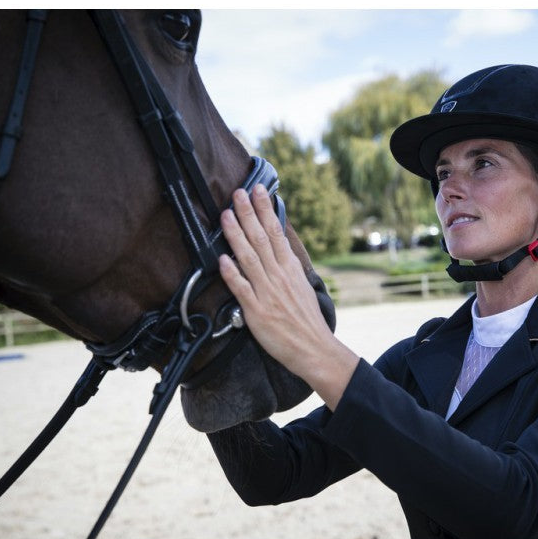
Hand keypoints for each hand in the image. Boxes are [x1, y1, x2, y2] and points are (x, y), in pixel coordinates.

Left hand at [218, 184, 357, 409]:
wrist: (314, 348)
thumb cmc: (306, 319)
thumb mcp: (301, 285)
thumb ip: (287, 267)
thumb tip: (278, 249)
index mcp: (290, 268)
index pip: (276, 231)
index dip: (265, 209)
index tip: (257, 190)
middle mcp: (279, 276)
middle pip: (261, 238)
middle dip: (248, 213)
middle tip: (238, 193)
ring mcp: (268, 292)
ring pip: (249, 257)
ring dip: (236, 235)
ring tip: (226, 216)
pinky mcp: (258, 311)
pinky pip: (242, 289)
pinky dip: (232, 273)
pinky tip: (223, 259)